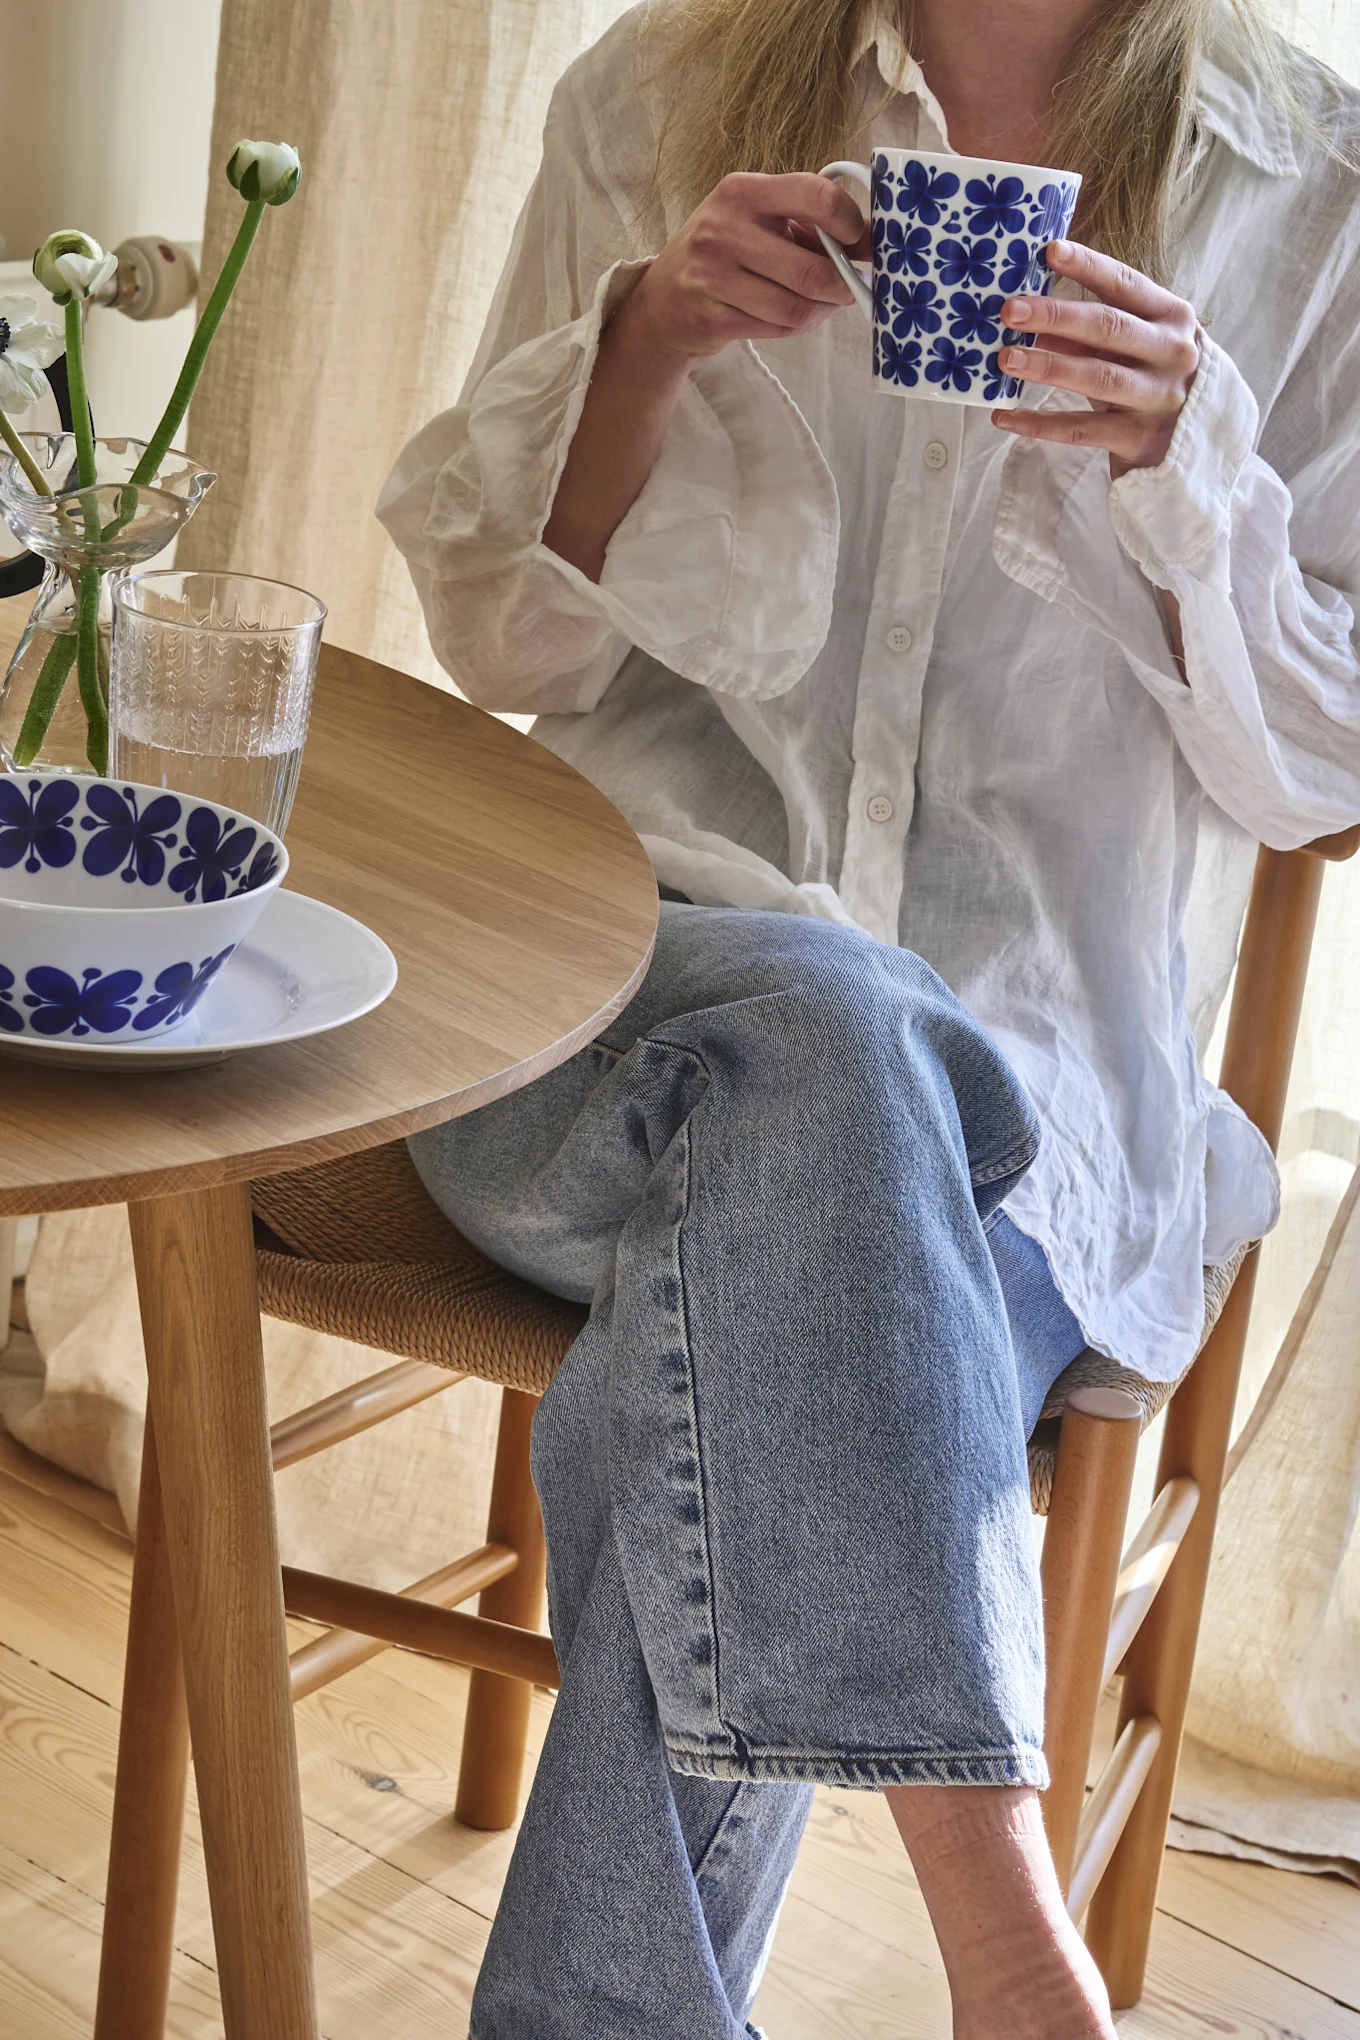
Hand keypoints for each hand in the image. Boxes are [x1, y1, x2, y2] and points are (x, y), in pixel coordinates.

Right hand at [624, 172, 869, 361]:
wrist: (663, 299)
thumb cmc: (723, 252)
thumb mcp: (756, 219)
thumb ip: (807, 223)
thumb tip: (871, 240)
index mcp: (742, 191)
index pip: (816, 196)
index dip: (849, 222)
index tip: (858, 240)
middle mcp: (723, 228)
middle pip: (811, 268)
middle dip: (842, 284)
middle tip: (850, 286)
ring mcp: (713, 275)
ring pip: (796, 306)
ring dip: (821, 310)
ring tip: (821, 303)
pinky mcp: (711, 317)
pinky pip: (777, 328)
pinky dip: (797, 326)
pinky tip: (794, 317)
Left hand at [991, 240, 1200, 476]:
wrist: (1194, 436)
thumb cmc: (1152, 376)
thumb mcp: (1130, 346)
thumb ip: (1087, 331)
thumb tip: (1029, 317)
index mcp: (1170, 316)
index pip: (1126, 284)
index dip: (1088, 267)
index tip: (1050, 251)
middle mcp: (1169, 352)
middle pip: (1109, 328)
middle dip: (1057, 316)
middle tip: (1011, 310)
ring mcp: (1156, 397)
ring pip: (1096, 377)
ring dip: (1047, 366)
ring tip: (1005, 359)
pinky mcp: (1137, 438)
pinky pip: (1081, 430)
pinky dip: (1040, 424)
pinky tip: (1006, 417)